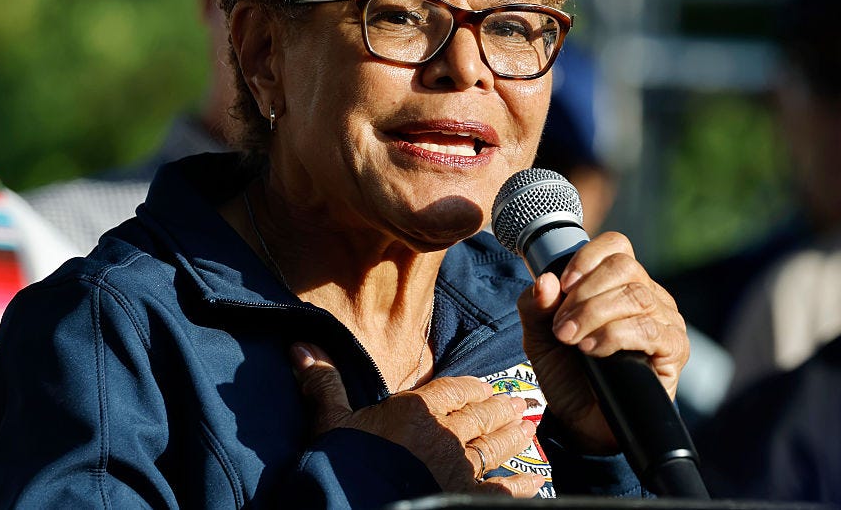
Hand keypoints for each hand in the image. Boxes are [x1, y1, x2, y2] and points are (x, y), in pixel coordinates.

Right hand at [290, 342, 545, 496]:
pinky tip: (538, 479)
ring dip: (514, 435)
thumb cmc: (340, 465)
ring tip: (528, 425)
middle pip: (480, 416)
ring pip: (494, 446)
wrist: (351, 503)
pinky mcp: (466, 497)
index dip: (472, 388)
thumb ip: (324, 384)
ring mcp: (459, 469)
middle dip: (500, 408)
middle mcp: (444, 435)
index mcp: (416, 411)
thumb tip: (301, 346)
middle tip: (519, 402)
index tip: (486, 386)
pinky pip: (502, 490)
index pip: (453, 391)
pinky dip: (522, 485)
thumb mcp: (329, 422)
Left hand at [516, 231, 688, 453]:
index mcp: (618, 283)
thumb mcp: (540, 336)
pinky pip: (648, 329)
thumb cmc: (567, 372)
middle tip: (562, 325)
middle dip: (584, 293)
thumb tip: (544, 280)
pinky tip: (593, 349)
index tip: (562, 285)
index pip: (616, 246)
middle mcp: (648, 295)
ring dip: (594, 314)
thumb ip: (535, 306)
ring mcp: (665, 321)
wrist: (583, 422)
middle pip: (624, 267)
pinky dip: (614, 335)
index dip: (587, 258)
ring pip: (635, 296)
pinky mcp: (674, 350)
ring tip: (571, 338)